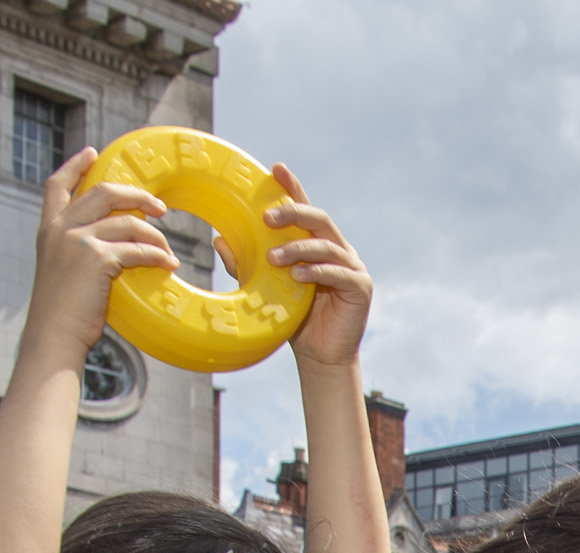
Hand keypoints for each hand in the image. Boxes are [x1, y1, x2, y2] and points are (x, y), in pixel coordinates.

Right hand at [21, 149, 173, 353]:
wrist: (53, 335)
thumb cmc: (62, 313)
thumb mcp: (63, 273)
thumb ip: (80, 252)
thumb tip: (115, 250)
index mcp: (49, 229)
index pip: (56, 185)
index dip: (74, 166)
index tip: (92, 152)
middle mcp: (60, 228)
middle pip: (102, 192)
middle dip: (135, 195)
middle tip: (159, 207)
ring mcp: (76, 240)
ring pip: (126, 221)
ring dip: (154, 234)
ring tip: (167, 250)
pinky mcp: (95, 257)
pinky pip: (136, 249)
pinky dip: (157, 256)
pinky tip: (168, 265)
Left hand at [260, 167, 372, 367]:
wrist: (319, 355)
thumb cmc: (293, 320)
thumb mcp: (264, 287)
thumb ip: (246, 263)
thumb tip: (219, 238)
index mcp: (316, 244)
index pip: (304, 210)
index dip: (293, 188)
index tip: (276, 169)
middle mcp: (337, 249)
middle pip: (318, 219)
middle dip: (293, 212)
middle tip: (267, 217)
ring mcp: (352, 267)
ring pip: (326, 245)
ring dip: (298, 248)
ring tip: (273, 258)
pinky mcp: (361, 287)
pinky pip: (339, 273)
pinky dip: (317, 272)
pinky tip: (298, 276)